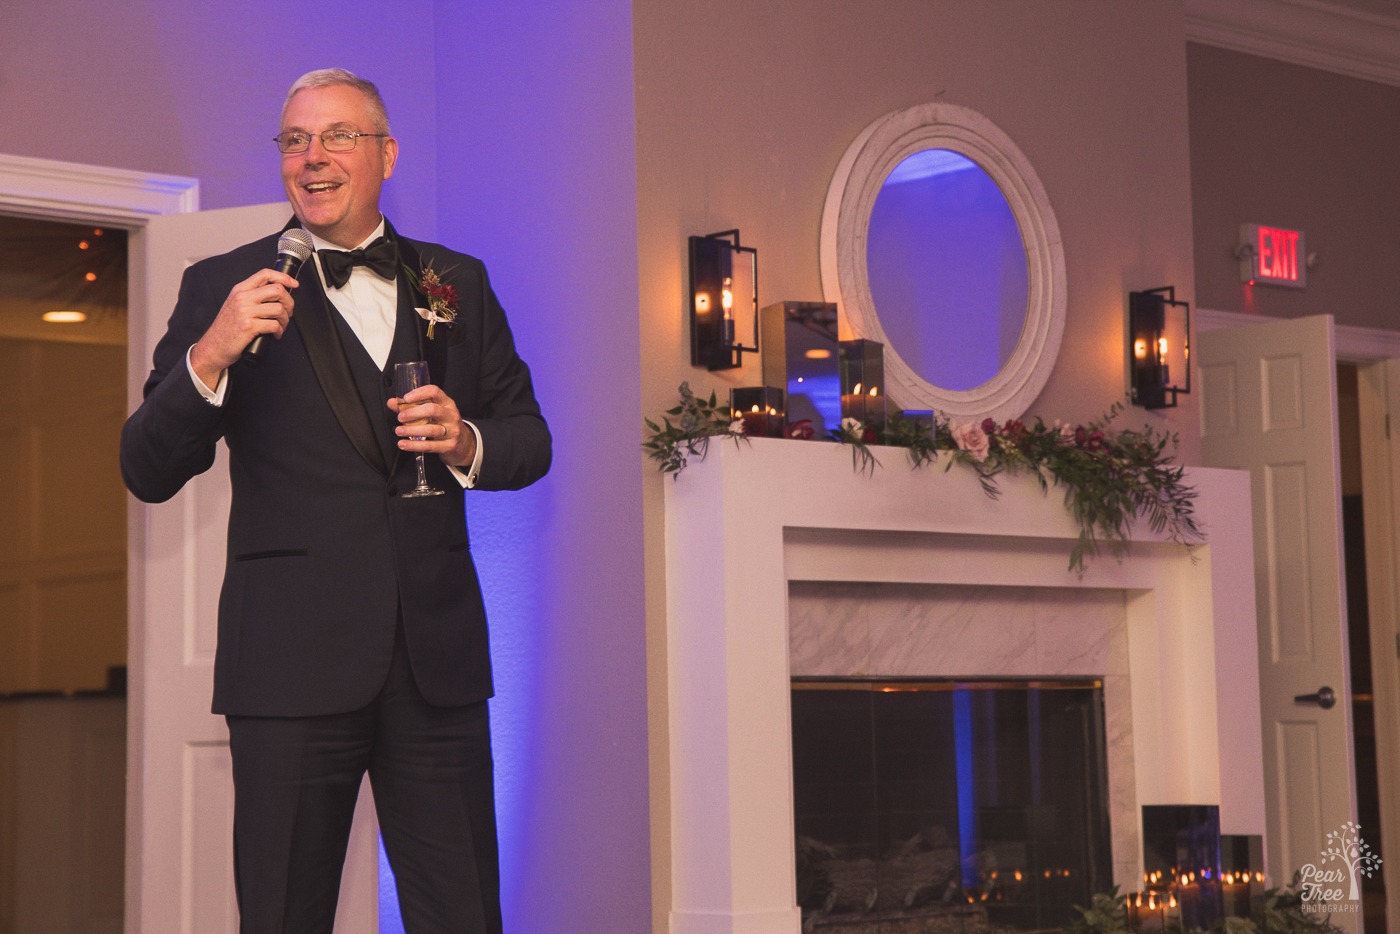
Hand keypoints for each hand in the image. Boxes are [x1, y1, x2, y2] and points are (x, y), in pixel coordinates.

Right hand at [189, 269, 297, 385]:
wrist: (213, 346)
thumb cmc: (226, 328)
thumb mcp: (235, 305)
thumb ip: (252, 296)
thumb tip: (276, 295)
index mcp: (240, 290)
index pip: (265, 274)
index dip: (283, 277)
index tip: (294, 284)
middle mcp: (242, 298)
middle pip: (277, 290)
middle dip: (289, 302)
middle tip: (288, 312)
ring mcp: (245, 311)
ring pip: (279, 308)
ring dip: (286, 320)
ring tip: (281, 326)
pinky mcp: (249, 326)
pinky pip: (274, 325)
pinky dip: (280, 331)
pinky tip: (276, 335)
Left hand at [389, 383, 476, 467]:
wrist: (463, 444)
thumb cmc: (444, 424)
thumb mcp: (431, 413)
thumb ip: (411, 406)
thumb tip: (392, 402)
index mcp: (446, 403)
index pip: (434, 392)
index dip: (419, 393)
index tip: (406, 398)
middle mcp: (451, 415)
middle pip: (432, 410)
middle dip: (414, 413)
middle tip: (400, 417)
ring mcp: (452, 431)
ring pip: (430, 429)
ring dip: (411, 430)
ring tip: (399, 431)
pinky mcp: (449, 446)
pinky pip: (430, 446)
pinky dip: (414, 445)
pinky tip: (403, 444)